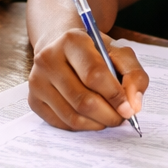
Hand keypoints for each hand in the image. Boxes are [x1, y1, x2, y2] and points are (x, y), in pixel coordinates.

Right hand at [29, 27, 147, 129]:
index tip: (129, 109)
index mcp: (72, 41)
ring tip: (109, 117)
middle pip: (83, 100)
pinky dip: (82, 126)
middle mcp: (48, 59)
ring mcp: (37, 81)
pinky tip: (92, 118)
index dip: (115, 96)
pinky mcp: (33, 100)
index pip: (95, 75)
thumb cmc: (94, 52)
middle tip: (121, 117)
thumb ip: (133, 75)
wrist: (61, 47)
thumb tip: (132, 106)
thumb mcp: (118, 53)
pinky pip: (61, 123)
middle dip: (108, 114)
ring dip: (97, 123)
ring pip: (72, 116)